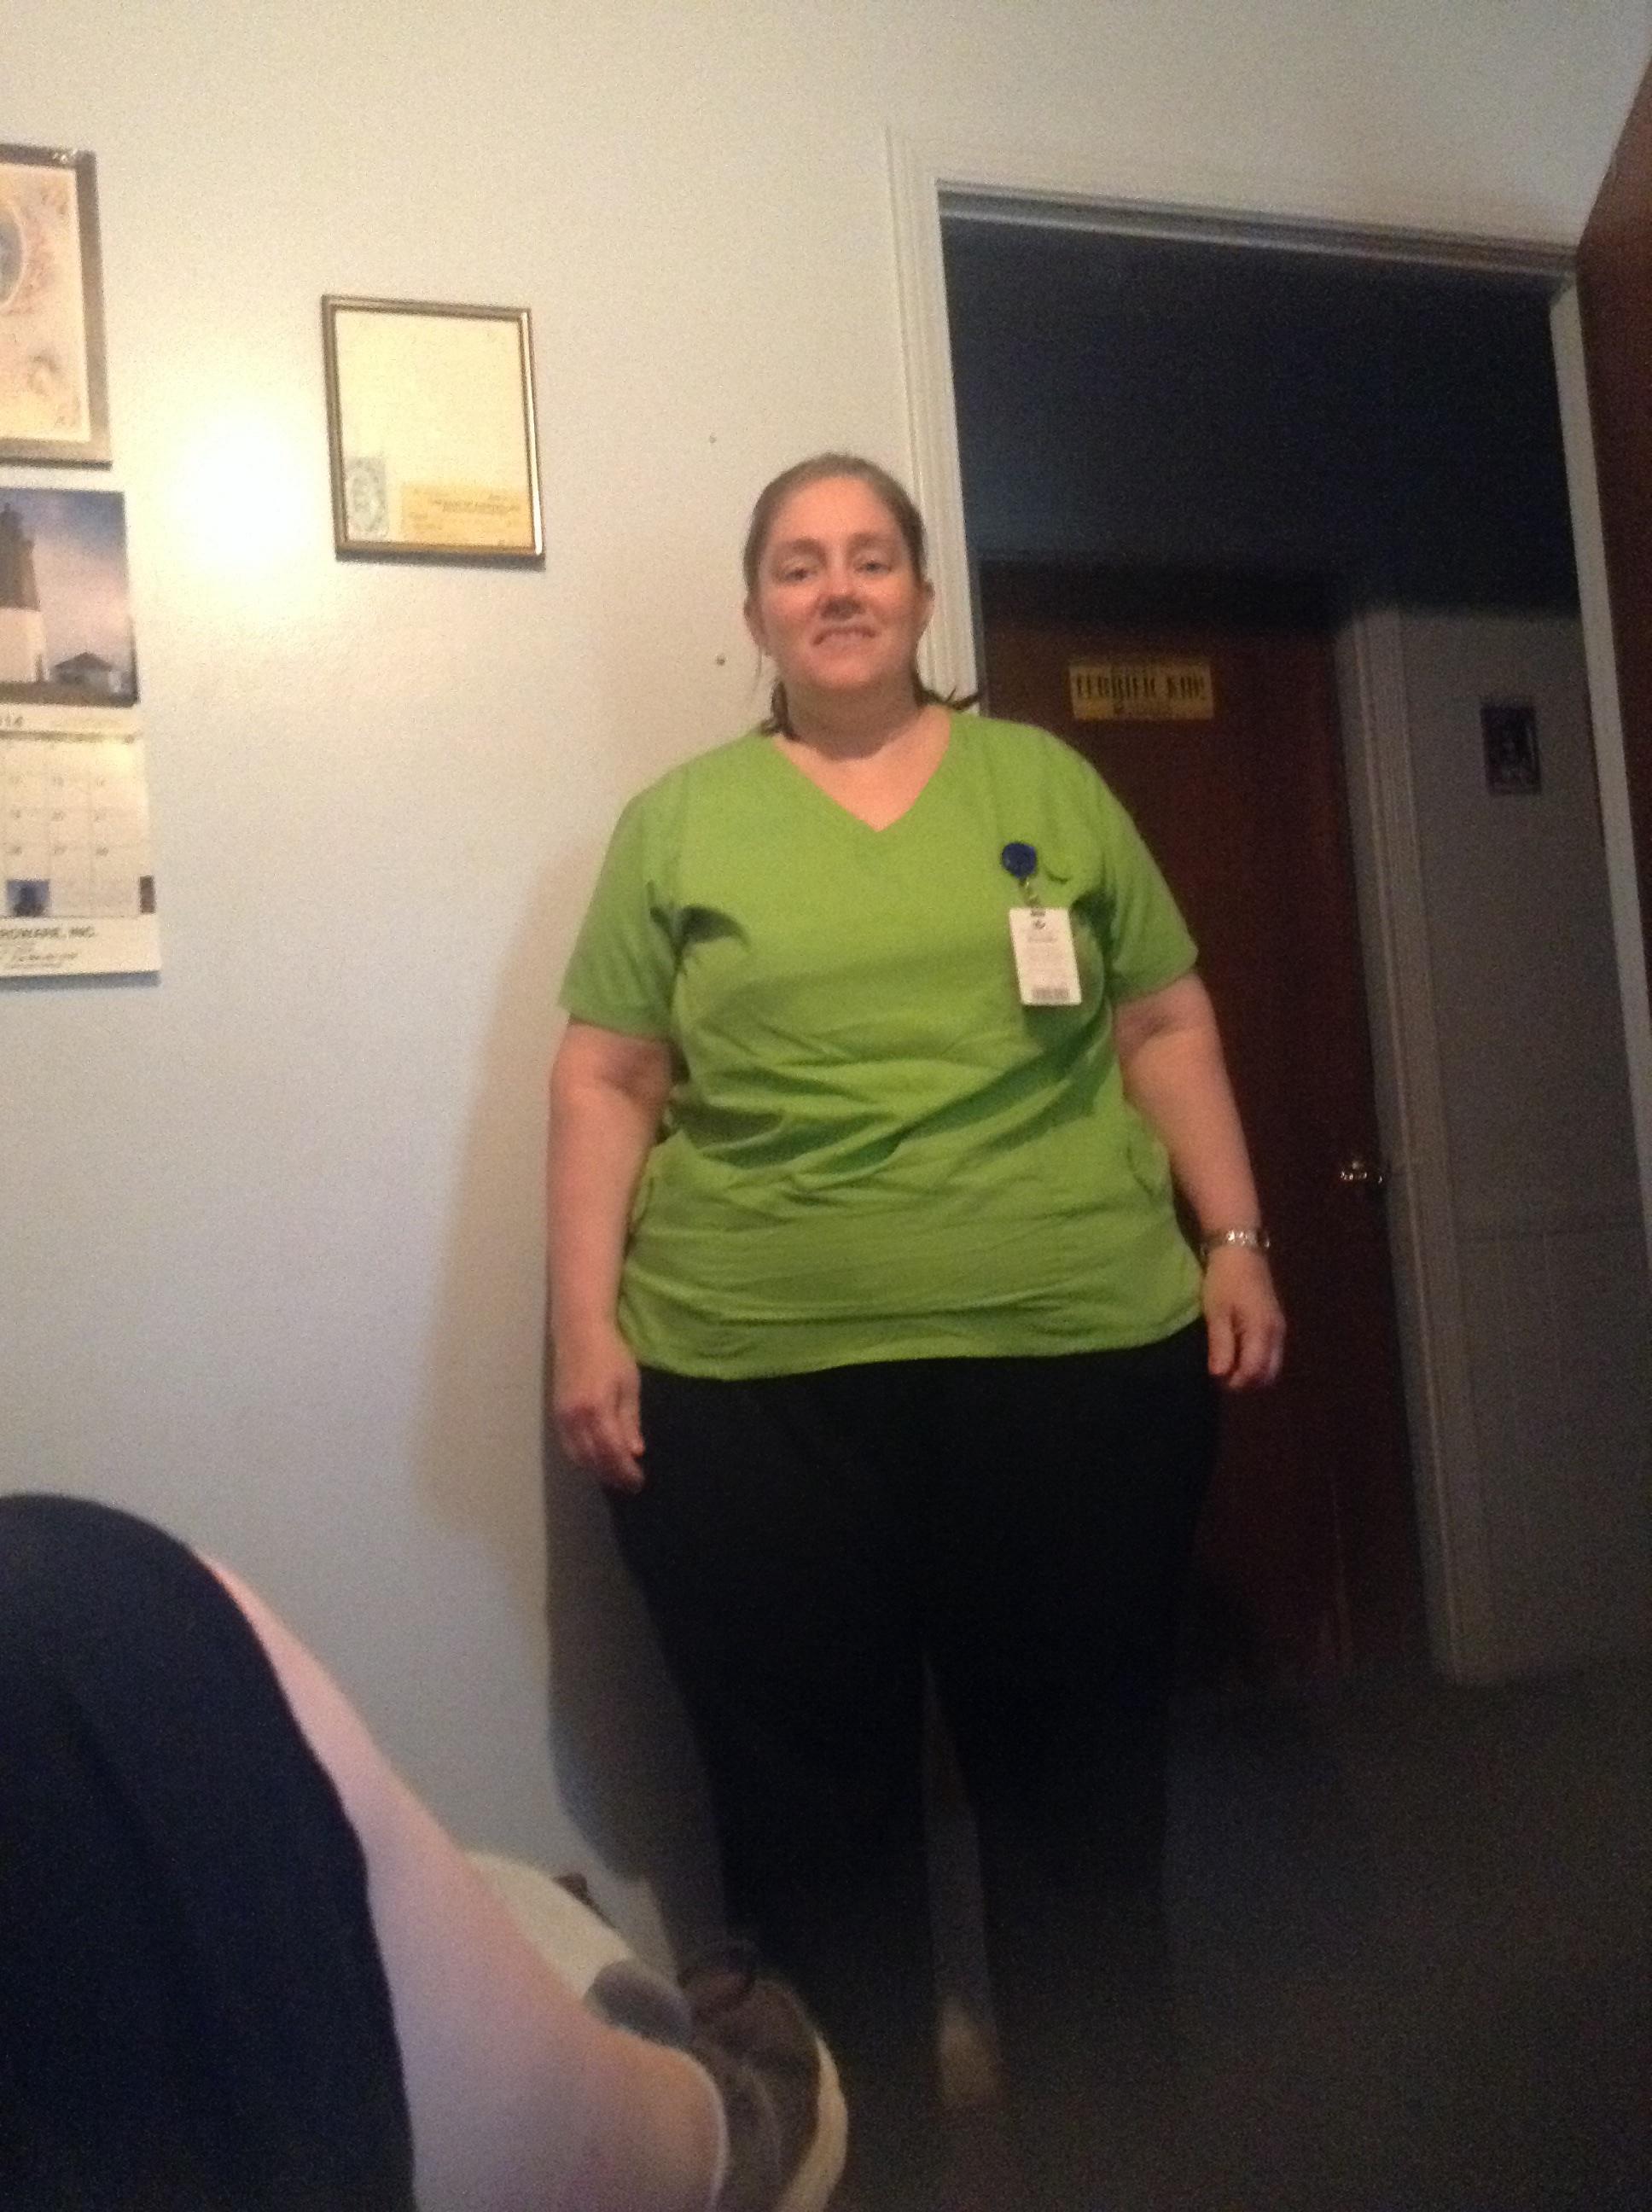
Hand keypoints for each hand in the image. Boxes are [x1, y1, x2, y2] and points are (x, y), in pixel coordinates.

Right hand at [552, 1323, 645, 1490]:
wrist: (579, 1332)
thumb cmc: (611, 1353)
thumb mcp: (629, 1385)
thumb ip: (630, 1421)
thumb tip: (635, 1452)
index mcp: (597, 1408)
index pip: (612, 1452)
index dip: (626, 1471)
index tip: (639, 1481)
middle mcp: (575, 1417)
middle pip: (593, 1460)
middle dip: (612, 1476)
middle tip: (630, 1484)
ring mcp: (562, 1417)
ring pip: (578, 1457)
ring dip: (597, 1471)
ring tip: (616, 1477)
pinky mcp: (556, 1415)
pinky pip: (568, 1447)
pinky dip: (583, 1460)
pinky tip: (597, 1462)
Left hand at [1201, 1246, 1285, 1389]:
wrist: (1240, 1250)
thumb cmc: (1224, 1280)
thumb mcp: (1217, 1312)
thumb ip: (1221, 1345)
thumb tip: (1220, 1375)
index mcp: (1262, 1331)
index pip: (1254, 1372)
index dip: (1235, 1382)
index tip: (1215, 1377)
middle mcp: (1277, 1334)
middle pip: (1268, 1375)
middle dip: (1246, 1382)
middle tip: (1222, 1375)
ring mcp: (1280, 1328)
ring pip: (1273, 1366)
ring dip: (1253, 1373)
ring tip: (1229, 1366)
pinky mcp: (1277, 1323)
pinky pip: (1272, 1355)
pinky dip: (1258, 1362)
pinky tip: (1240, 1355)